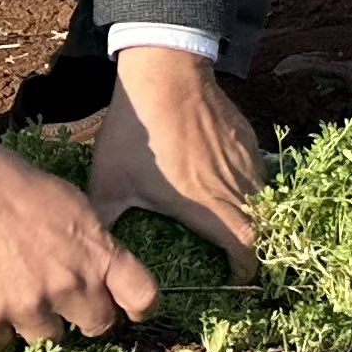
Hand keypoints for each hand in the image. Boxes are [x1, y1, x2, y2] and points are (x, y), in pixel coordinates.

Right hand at [0, 124, 158, 345]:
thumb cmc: (16, 185)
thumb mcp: (74, 205)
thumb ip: (93, 244)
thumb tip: (103, 272)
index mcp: (98, 253)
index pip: (142, 297)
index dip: (139, 308)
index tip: (129, 309)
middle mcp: (69, 286)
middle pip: (97, 325)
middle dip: (85, 315)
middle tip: (65, 299)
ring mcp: (27, 307)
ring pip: (48, 339)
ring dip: (37, 321)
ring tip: (18, 290)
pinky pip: (2, 340)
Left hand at [86, 44, 266, 285]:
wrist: (164, 73)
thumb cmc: (137, 133)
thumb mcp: (109, 183)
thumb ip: (104, 221)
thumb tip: (87, 252)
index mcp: (207, 206)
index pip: (247, 247)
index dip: (248, 269)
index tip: (237, 278)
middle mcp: (236, 186)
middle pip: (265, 225)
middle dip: (258, 246)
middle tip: (241, 257)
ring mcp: (246, 160)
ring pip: (264, 198)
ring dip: (256, 216)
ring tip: (236, 225)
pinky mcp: (246, 139)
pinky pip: (258, 171)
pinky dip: (250, 187)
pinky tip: (226, 183)